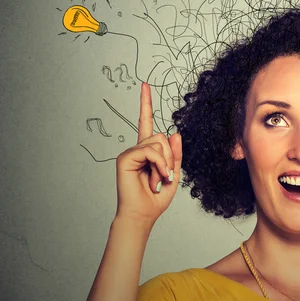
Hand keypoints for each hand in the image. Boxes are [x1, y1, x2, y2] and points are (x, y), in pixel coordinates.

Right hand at [114, 82, 181, 224]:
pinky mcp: (125, 158)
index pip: (146, 121)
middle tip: (166, 175)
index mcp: (147, 150)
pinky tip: (155, 177)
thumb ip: (174, 154)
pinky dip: (158, 164)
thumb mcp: (173, 173)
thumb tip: (174, 133)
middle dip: (170, 155)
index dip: (146, 103)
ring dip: (165, 162)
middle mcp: (137, 148)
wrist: (143, 215)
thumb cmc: (155, 198)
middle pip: (161, 135)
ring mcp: (129, 152)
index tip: (144, 85)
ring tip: (159, 178)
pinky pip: (149, 150)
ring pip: (157, 142)